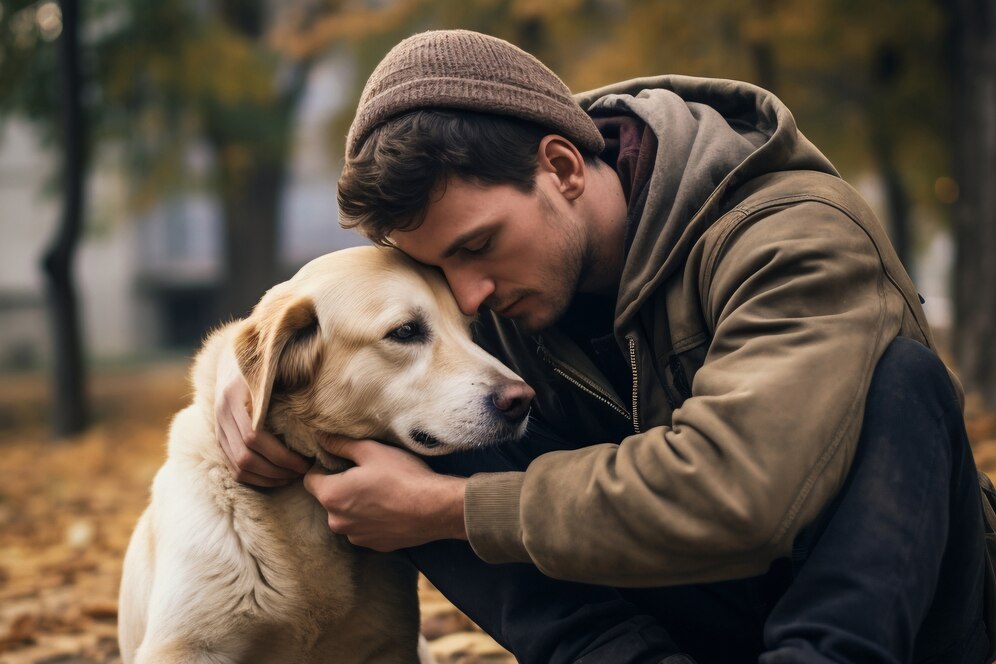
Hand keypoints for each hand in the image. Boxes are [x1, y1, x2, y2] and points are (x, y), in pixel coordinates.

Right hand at [214, 346, 311, 486]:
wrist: (234, 357)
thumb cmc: (264, 362)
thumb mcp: (274, 367)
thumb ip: (292, 381)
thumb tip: (322, 401)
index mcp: (235, 396)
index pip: (254, 437)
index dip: (281, 455)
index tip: (305, 461)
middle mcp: (222, 413)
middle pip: (246, 457)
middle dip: (277, 470)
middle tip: (303, 471)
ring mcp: (218, 427)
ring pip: (239, 467)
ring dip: (268, 477)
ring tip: (292, 476)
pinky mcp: (219, 438)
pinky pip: (234, 468)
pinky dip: (256, 478)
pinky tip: (277, 477)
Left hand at [303, 436, 466, 550]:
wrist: (435, 509)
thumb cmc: (402, 476)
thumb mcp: (371, 451)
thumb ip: (340, 444)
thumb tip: (320, 437)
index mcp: (331, 496)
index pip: (310, 479)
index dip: (323, 467)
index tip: (343, 461)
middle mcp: (337, 522)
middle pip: (329, 498)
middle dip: (342, 486)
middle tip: (367, 474)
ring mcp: (356, 537)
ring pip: (347, 515)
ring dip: (357, 505)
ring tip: (382, 492)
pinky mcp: (374, 546)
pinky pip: (364, 528)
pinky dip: (372, 519)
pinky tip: (391, 507)